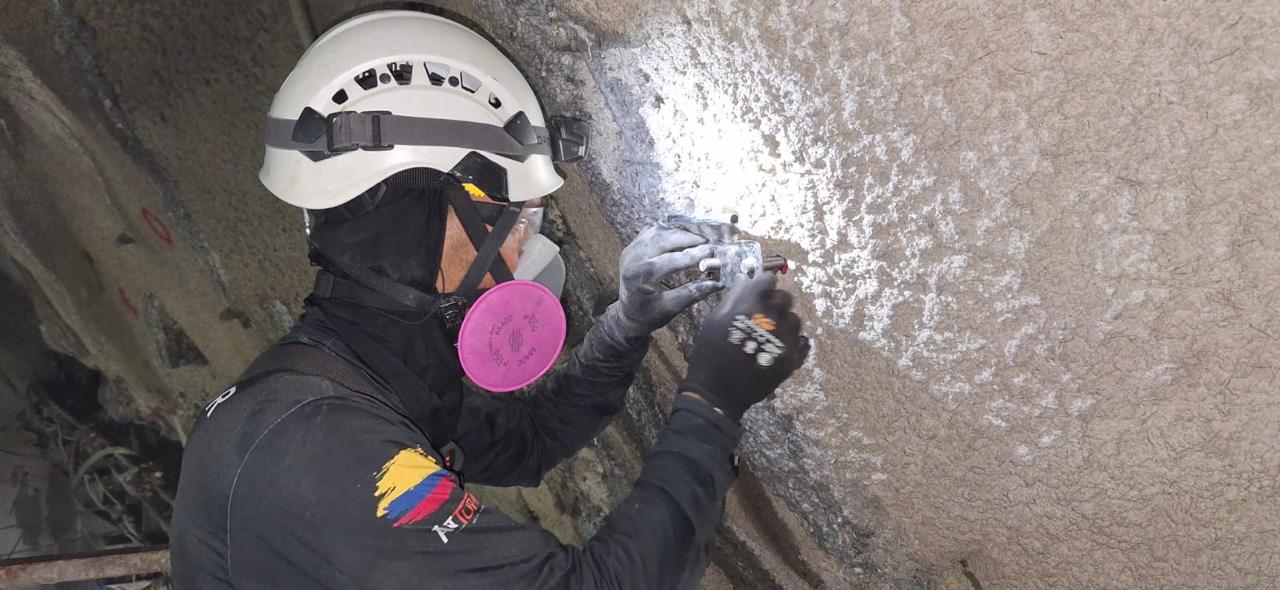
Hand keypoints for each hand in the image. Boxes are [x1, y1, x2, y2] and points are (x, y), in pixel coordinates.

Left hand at [615, 224, 724, 332]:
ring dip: (680, 233)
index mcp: (636, 277)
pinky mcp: (635, 244)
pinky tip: (685, 237)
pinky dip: (671, 231)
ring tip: (699, 241)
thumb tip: (717, 283)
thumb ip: (691, 293)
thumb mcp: (670, 308)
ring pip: (659, 231)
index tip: (710, 252)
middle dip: (688, 239)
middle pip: (662, 239)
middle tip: (708, 244)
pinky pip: (654, 230)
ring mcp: (631, 249)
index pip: (667, 261)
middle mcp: (631, 258)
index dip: (690, 256)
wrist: (628, 313)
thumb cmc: (648, 314)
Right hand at [679, 275, 809, 420]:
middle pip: (785, 298)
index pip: (768, 280)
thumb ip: (736, 297)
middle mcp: (771, 317)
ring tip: (769, 335)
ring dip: (784, 323)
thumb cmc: (711, 353)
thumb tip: (750, 284)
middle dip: (775, 303)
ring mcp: (785, 338)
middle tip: (764, 315)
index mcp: (749, 304)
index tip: (760, 292)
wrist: (718, 391)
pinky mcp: (792, 358)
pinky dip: (792, 342)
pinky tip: (778, 347)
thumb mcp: (714, 318)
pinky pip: (802, 341)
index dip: (763, 286)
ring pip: (794, 320)